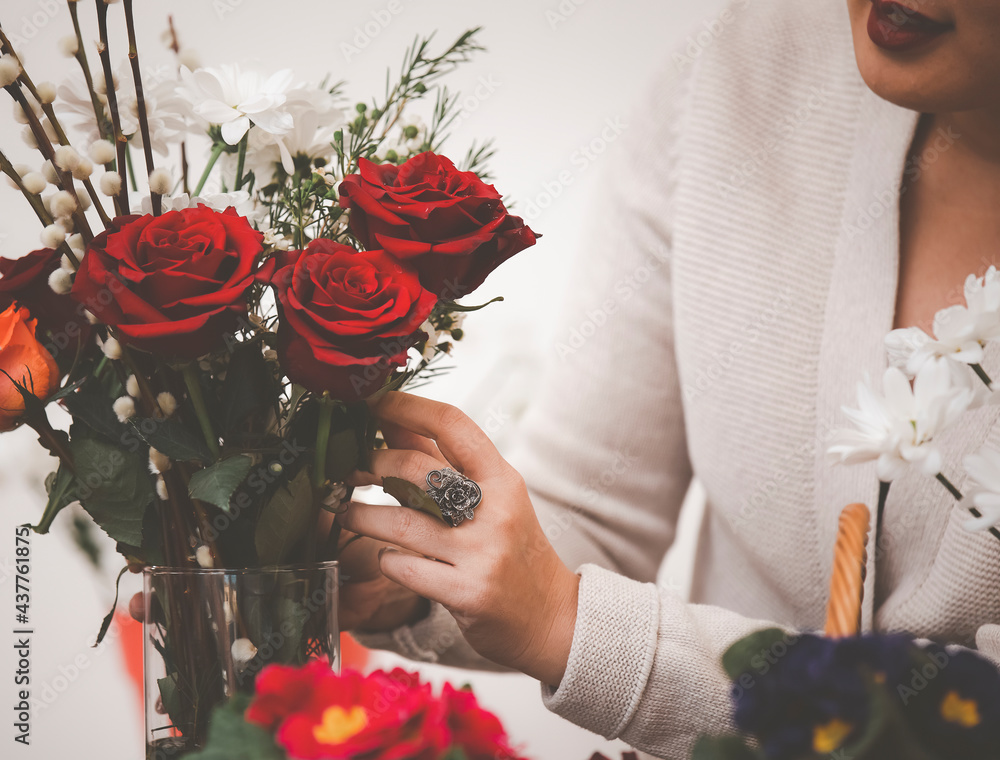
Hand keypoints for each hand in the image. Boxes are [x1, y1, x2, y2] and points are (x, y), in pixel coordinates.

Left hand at [336, 391, 579, 686]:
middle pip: (417, 468)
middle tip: (354, 469)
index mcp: (503, 479)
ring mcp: (482, 553)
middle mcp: (496, 510)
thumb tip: (393, 419)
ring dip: (362, 514)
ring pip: (399, 521)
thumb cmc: (512, 551)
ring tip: (348, 513)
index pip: (453, 425)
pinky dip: (384, 559)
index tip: (375, 401)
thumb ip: (443, 462)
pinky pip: (403, 567)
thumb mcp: (491, 500)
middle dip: (376, 463)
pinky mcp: (466, 592)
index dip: (408, 407)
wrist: (552, 618)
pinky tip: (384, 556)